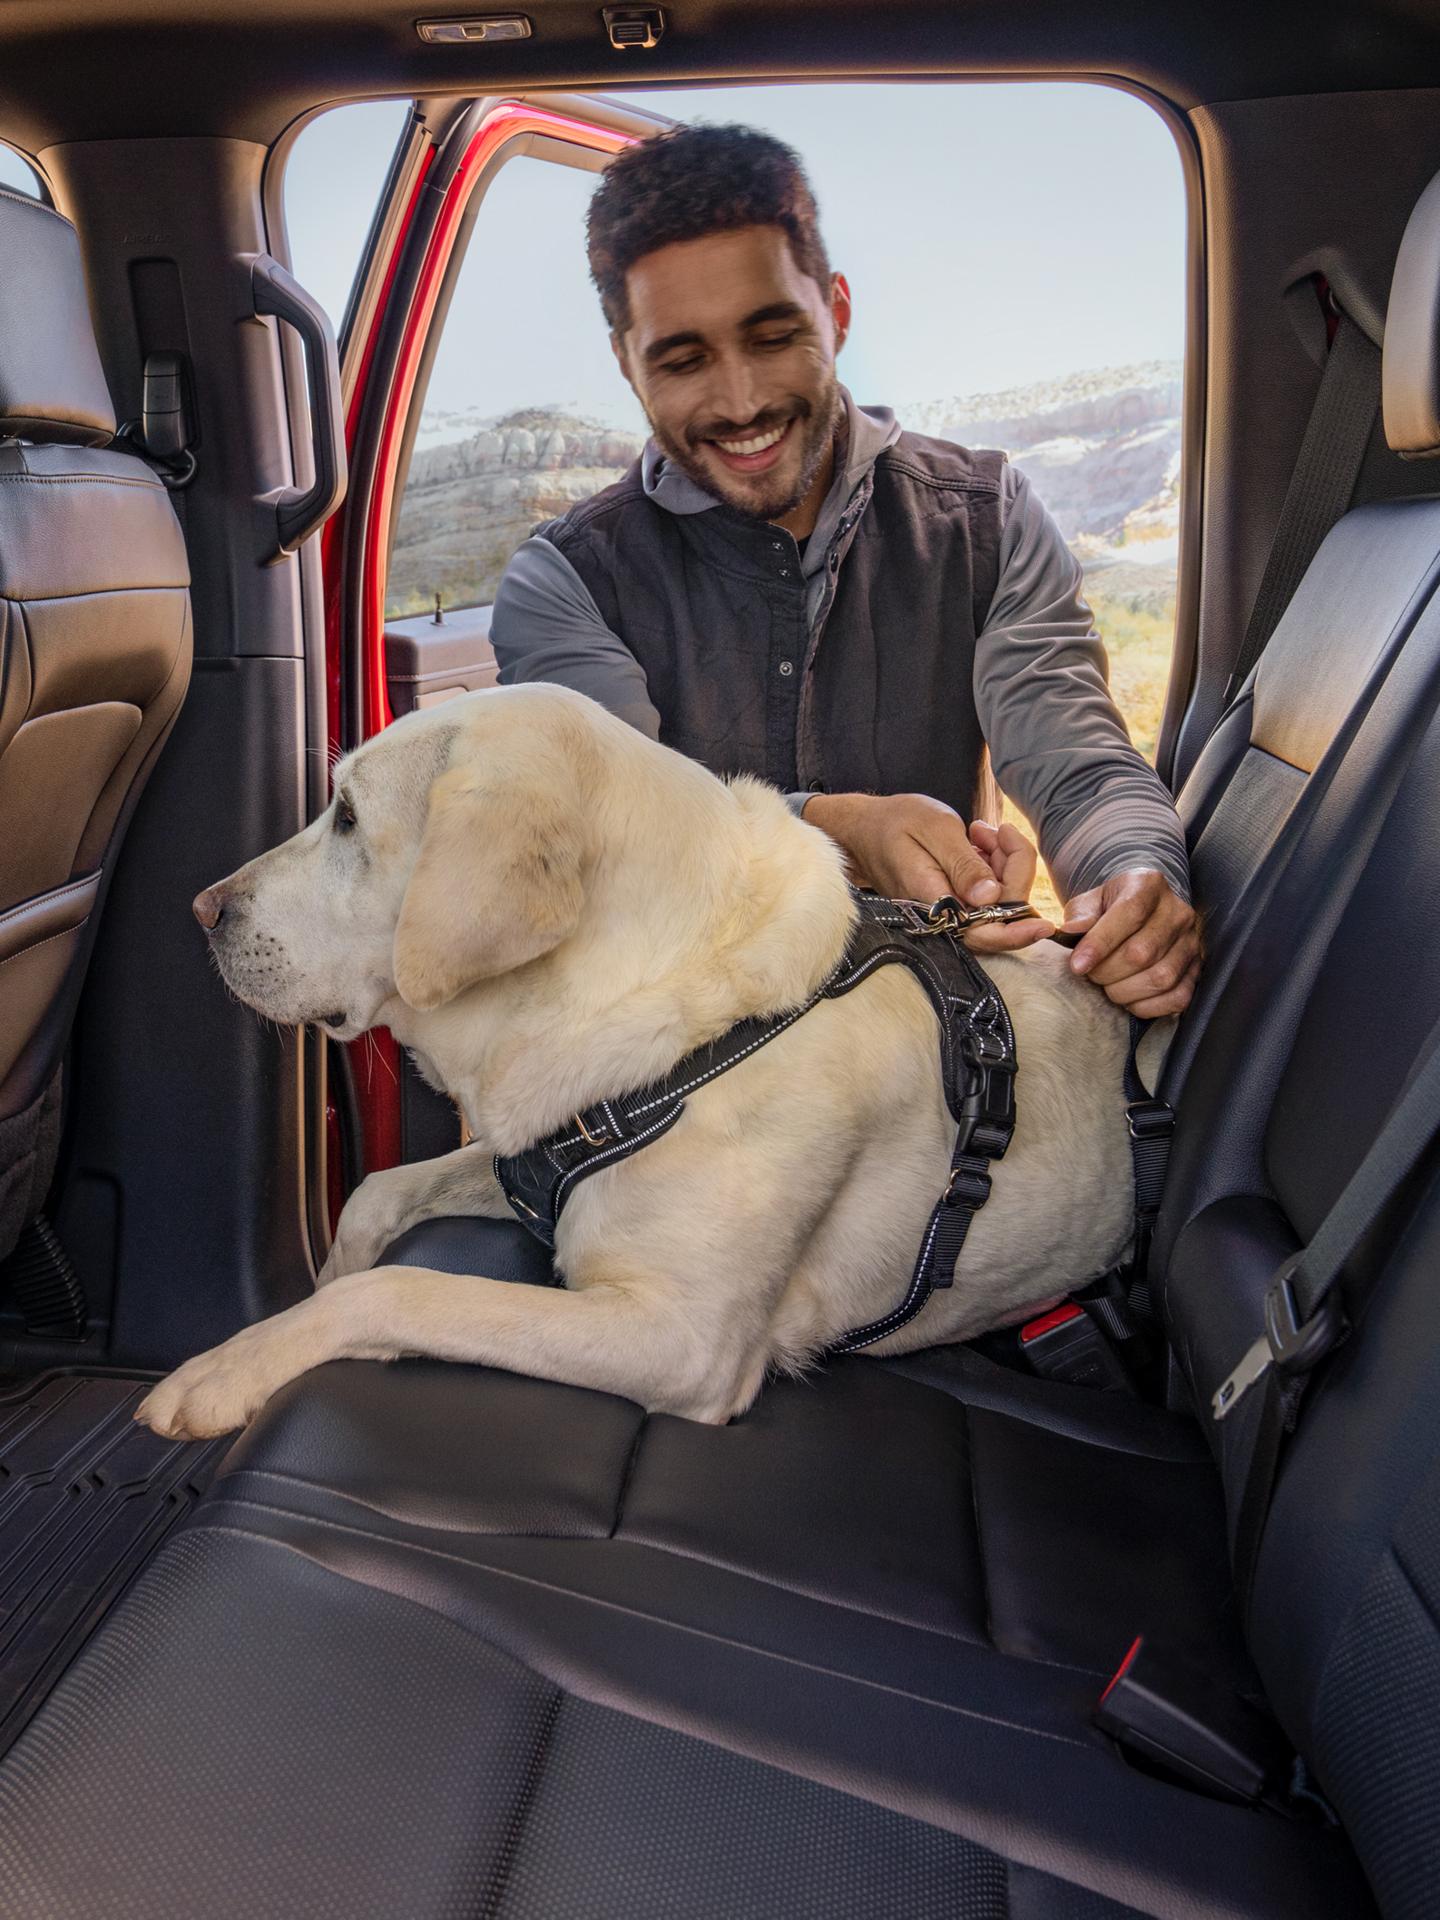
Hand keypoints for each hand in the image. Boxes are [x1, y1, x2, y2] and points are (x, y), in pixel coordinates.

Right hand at [802, 792, 1053, 952]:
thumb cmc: (894, 822)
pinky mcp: (954, 901)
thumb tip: (991, 897)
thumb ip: (963, 863)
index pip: (983, 932)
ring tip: (980, 831)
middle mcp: (943, 915)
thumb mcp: (934, 829)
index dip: (1017, 932)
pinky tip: (978, 841)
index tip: (1044, 926)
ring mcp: (949, 910)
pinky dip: (993, 865)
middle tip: (996, 830)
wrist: (864, 828)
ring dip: (1003, 863)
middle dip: (1013, 869)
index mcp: (935, 902)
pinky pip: (987, 893)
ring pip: (997, 901)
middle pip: (1000, 913)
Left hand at [1062, 870, 1199, 1016]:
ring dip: (1125, 991)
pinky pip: (1178, 997)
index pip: (1130, 913)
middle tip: (1090, 975)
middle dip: (1107, 972)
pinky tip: (1129, 999)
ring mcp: (1192, 942)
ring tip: (1108, 986)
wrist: (1142, 913)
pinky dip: (1148, 1006)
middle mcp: (1178, 912)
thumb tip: (1071, 931)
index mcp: (1149, 885)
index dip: (1101, 943)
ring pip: (1161, 977)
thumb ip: (1080, 915)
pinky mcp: (1197, 969)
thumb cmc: (1109, 909)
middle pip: (1143, 952)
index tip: (1077, 966)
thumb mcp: (1090, 902)